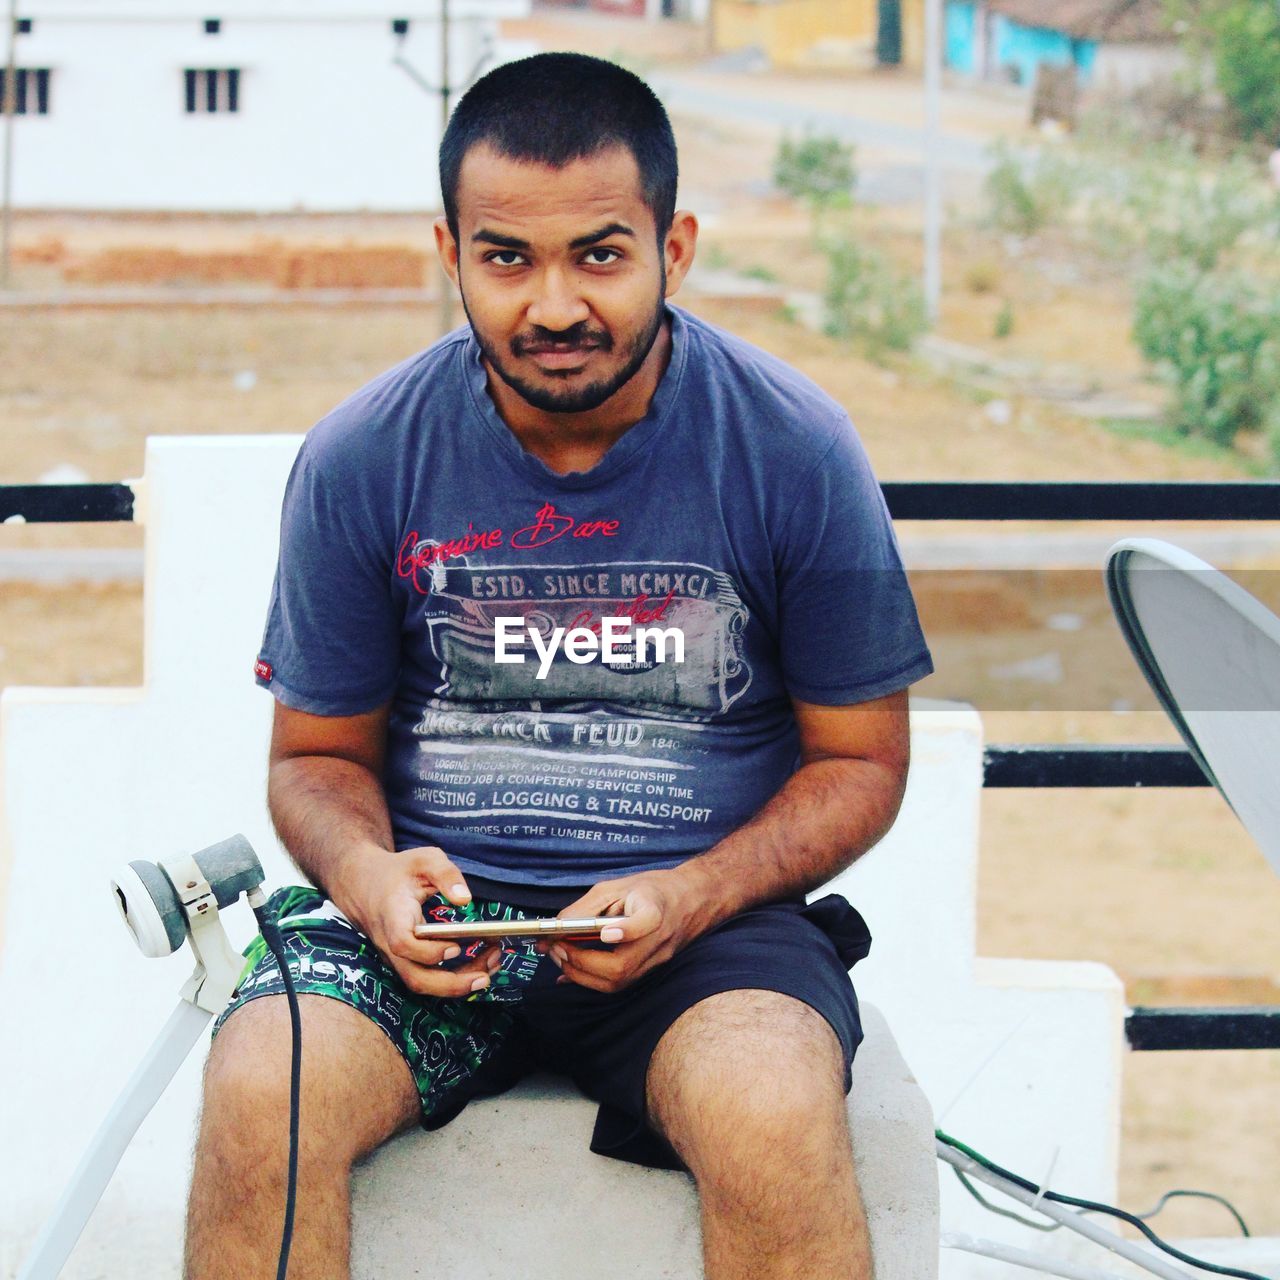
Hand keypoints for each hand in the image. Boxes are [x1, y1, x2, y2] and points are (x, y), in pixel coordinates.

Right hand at [334, 844, 500, 998]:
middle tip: (485, 976)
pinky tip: (479, 965)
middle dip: (451, 984)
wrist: (364, 884)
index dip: (429, 952)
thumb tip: (465, 899)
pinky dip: (452, 978)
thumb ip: (446, 874)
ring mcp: (396, 956)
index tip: (456, 947)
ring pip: (421, 983)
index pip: (403, 944)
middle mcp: (391, 943)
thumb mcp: (423, 859)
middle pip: (414, 978)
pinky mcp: (405, 961)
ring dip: (456, 984)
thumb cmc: (397, 872)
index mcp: (393, 916)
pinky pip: (426, 978)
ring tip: (489, 968)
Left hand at [539, 869, 706, 993]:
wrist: (691, 900)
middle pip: (622, 966)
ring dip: (582, 975)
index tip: (605, 932)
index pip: (646, 922)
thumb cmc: (650, 890)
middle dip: (582, 962)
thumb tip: (556, 928)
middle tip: (557, 949)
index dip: (625, 931)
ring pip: (618, 982)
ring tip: (561, 957)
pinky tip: (571, 972)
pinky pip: (619, 984)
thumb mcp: (616, 886)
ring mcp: (656, 960)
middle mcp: (659, 940)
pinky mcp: (650, 970)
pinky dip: (590, 980)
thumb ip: (587, 907)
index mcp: (655, 910)